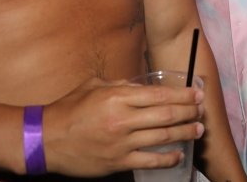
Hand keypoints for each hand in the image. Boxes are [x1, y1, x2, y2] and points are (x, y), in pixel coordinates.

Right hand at [41, 77, 204, 176]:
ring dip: (184, 133)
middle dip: (189, 112)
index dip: (183, 95)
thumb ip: (121, 85)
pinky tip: (179, 154)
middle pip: (166, 115)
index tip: (197, 94)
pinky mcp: (117, 162)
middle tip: (202, 110)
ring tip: (198, 130)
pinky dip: (168, 158)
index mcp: (118, 97)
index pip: (160, 95)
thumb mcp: (95, 86)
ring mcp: (121, 143)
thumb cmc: (69, 109)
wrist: (44, 139)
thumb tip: (143, 86)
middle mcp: (123, 119)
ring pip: (162, 137)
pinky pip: (149, 161)